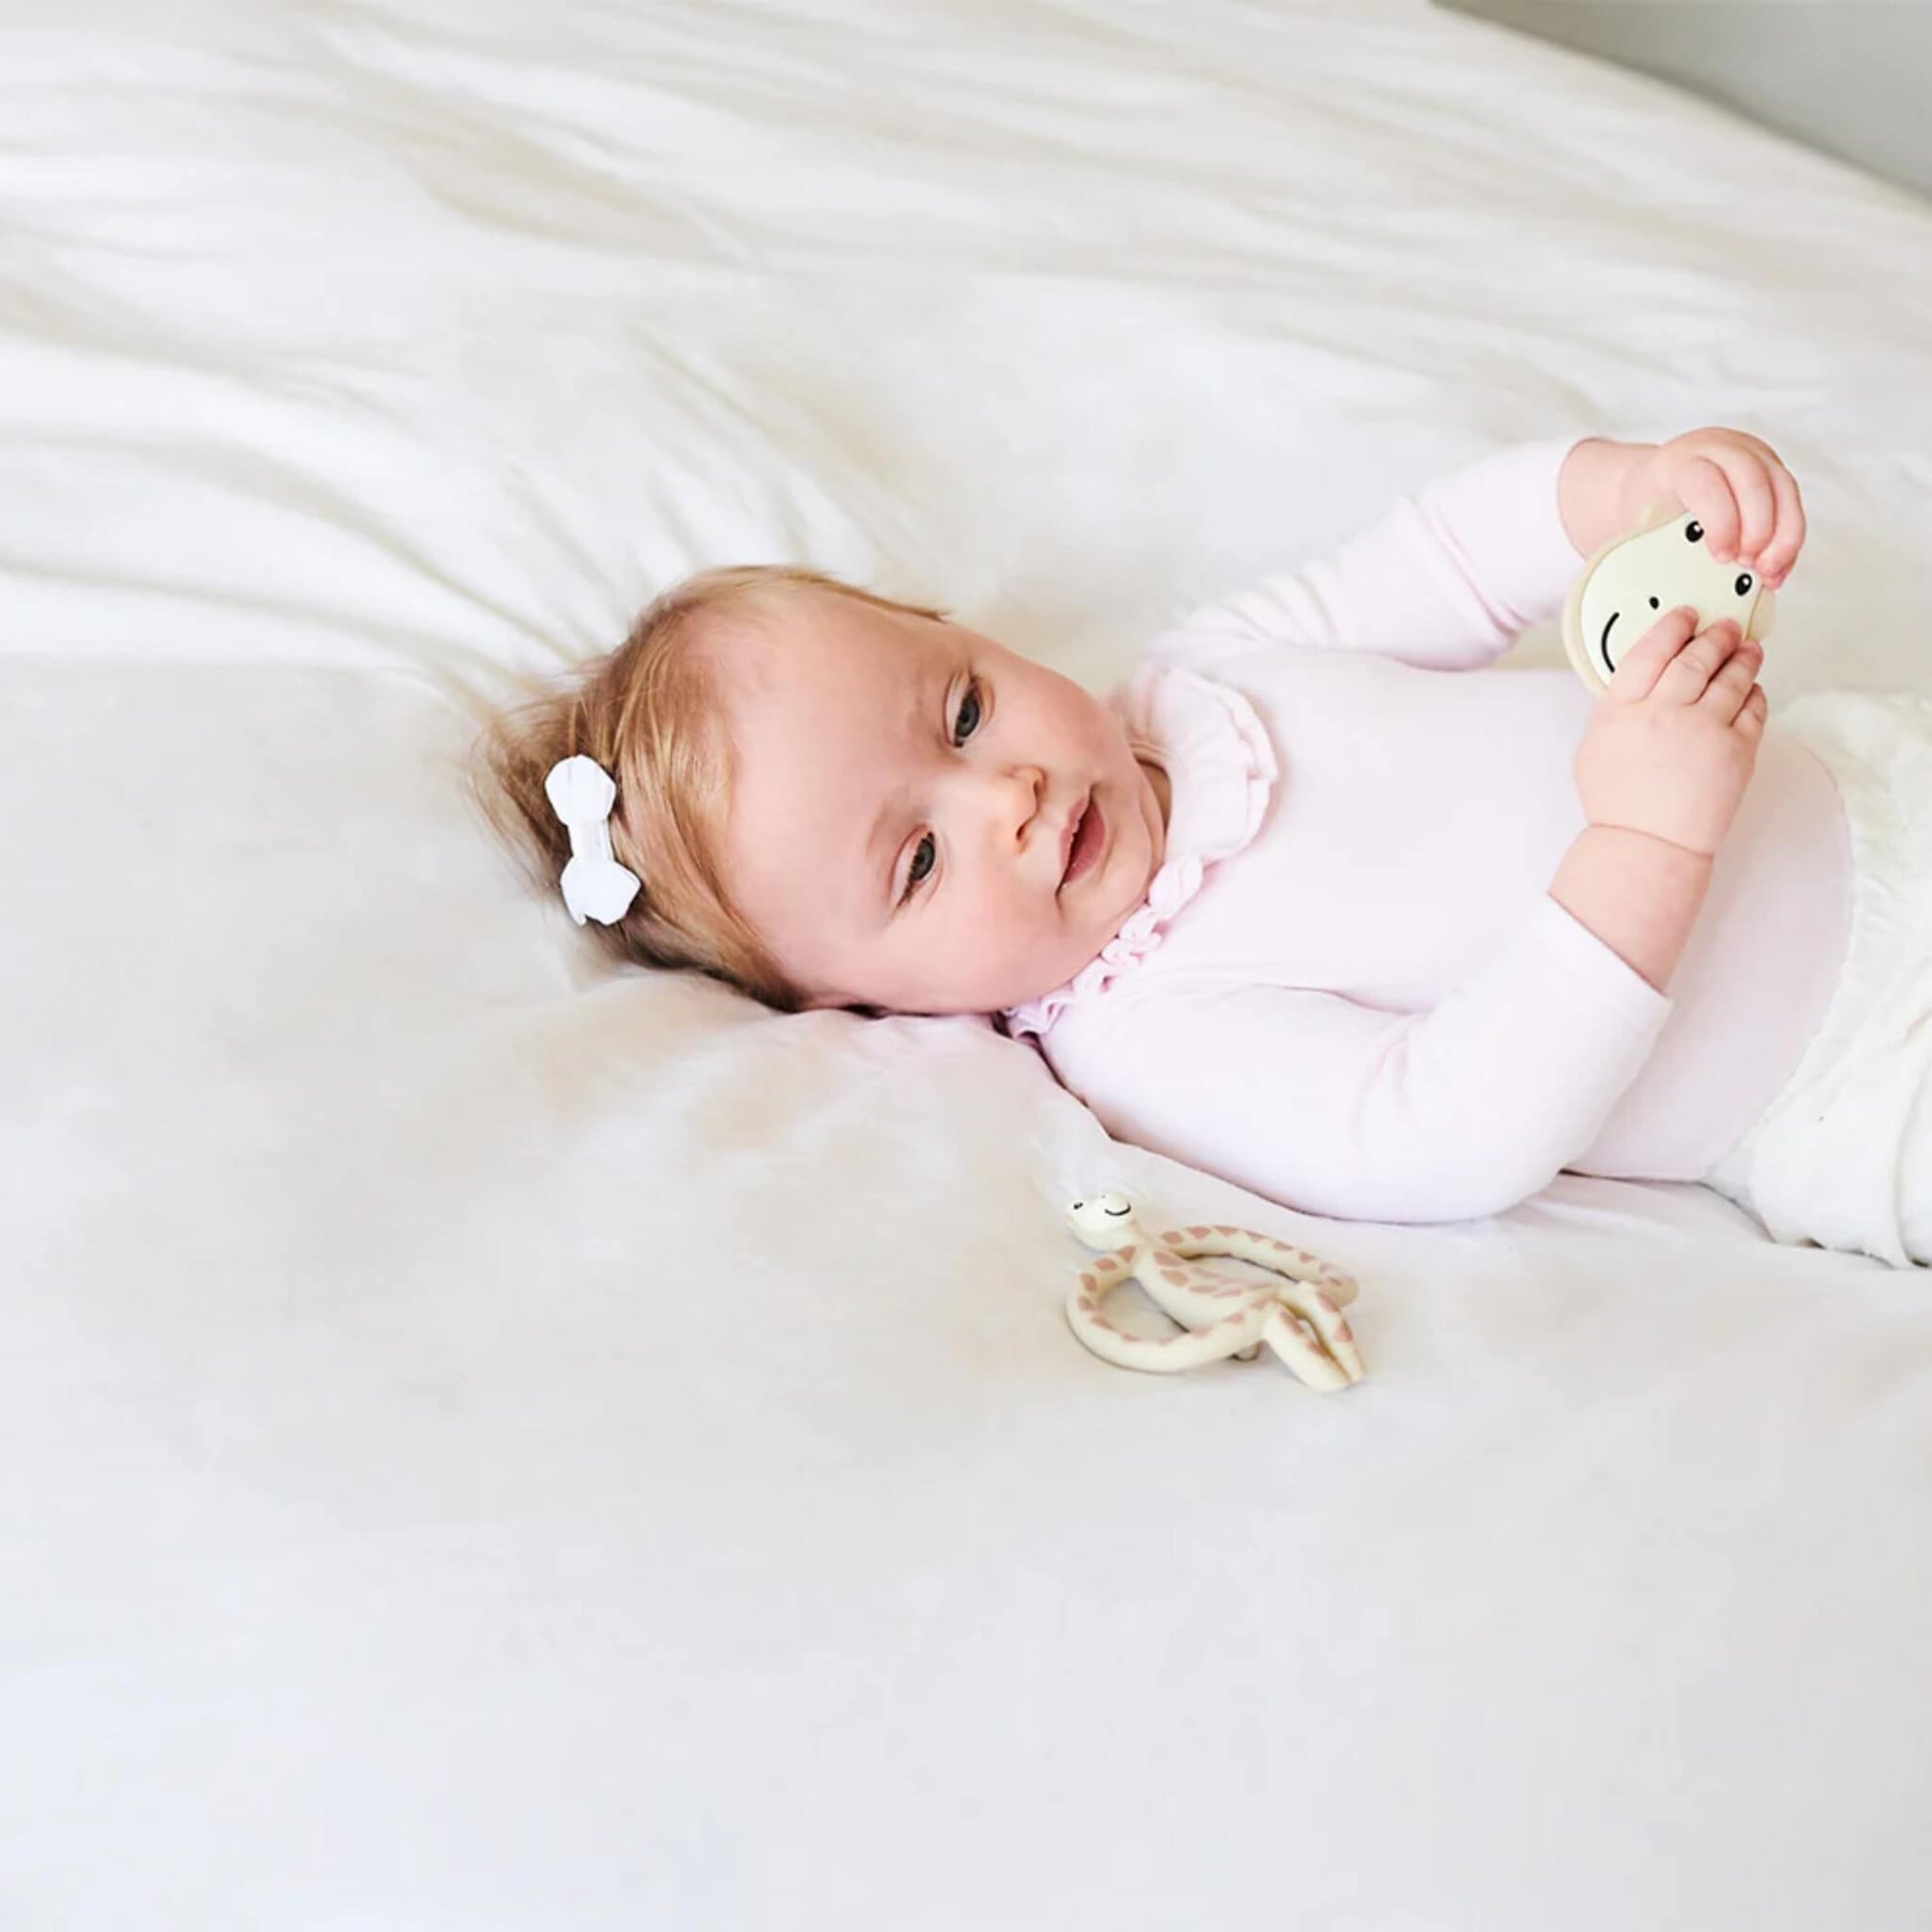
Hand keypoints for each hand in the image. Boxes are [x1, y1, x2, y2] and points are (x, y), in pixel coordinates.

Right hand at [1575, 605, 1769, 857]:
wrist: (1647, 844)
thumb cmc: (1617, 804)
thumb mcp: (1596, 746)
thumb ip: (1619, 708)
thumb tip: (1646, 680)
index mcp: (1622, 710)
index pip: (1651, 649)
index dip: (1672, 626)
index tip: (1686, 615)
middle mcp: (1664, 712)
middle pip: (1696, 656)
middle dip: (1715, 636)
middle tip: (1725, 628)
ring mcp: (1704, 730)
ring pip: (1732, 676)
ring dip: (1743, 658)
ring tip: (1748, 649)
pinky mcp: (1738, 750)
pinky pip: (1754, 708)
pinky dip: (1755, 693)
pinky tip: (1753, 689)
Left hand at [1622, 427, 1806, 589]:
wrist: (1651, 486)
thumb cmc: (1644, 508)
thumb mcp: (1637, 525)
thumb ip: (1656, 548)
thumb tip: (1677, 586)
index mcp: (1679, 461)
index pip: (1707, 483)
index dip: (1721, 521)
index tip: (1722, 557)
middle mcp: (1720, 449)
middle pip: (1753, 480)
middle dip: (1758, 529)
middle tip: (1748, 566)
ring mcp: (1751, 455)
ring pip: (1783, 489)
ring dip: (1783, 536)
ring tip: (1768, 573)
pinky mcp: (1771, 471)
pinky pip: (1791, 503)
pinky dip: (1789, 539)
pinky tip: (1778, 568)